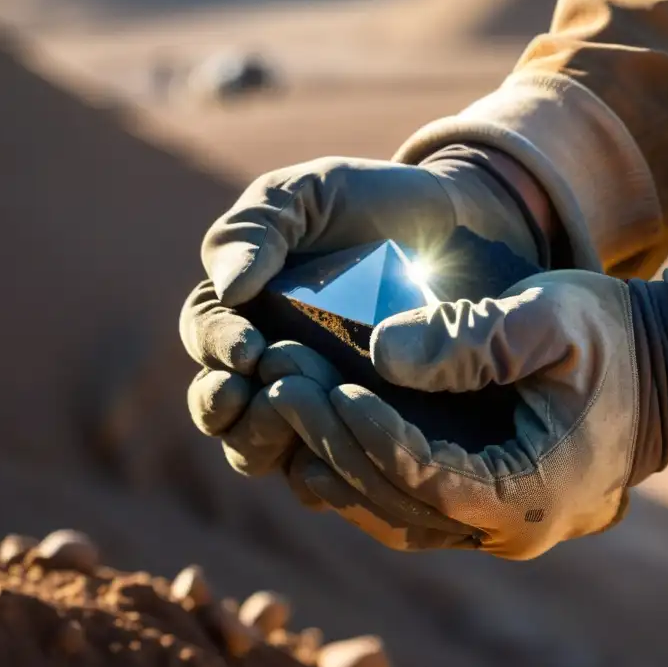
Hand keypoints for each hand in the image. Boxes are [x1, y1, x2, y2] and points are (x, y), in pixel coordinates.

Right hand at [180, 149, 542, 484]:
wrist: (462, 229)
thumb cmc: (377, 204)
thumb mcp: (312, 194)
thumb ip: (259, 225)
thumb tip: (228, 288)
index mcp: (243, 307)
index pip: (206, 335)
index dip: (216, 347)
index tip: (249, 349)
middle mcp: (267, 363)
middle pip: (221, 407)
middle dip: (224, 407)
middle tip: (256, 395)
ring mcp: (313, 402)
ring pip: (262, 447)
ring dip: (263, 442)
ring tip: (293, 421)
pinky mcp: (362, 431)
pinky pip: (328, 470)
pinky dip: (322, 472)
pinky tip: (341, 461)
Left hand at [267, 270, 667, 558]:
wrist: (667, 374)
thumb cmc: (617, 339)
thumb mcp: (557, 319)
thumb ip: (476, 337)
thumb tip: (383, 350)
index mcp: (533, 492)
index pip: (426, 477)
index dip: (367, 434)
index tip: (317, 384)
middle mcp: (509, 529)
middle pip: (396, 503)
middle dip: (332, 443)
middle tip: (279, 384)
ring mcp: (495, 525)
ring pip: (392, 512)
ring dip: (335, 460)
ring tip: (284, 400)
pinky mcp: (483, 505)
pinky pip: (407, 503)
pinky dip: (361, 470)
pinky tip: (319, 427)